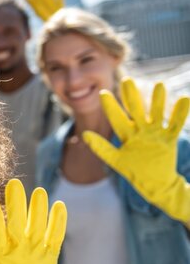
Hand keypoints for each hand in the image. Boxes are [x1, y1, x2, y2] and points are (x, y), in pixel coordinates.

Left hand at [0, 179, 66, 263]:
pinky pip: (55, 236)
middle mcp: (18, 243)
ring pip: (37, 225)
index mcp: (1, 248)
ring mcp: (34, 247)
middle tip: (14, 183)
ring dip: (38, 209)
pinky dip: (58, 223)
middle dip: (16, 203)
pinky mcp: (50, 253)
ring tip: (39, 191)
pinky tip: (58, 206)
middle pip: (17, 221)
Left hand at [83, 78, 189, 222]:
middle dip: (131, 96)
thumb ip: (100, 148)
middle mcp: (140, 130)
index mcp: (126, 134)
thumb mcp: (115, 160)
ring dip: (158, 101)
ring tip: (158, 85)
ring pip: (156, 113)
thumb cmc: (134, 171)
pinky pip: (176, 124)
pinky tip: (184, 99)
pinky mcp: (169, 138)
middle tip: (126, 80)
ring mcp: (155, 133)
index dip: (110, 106)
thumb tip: (84, 134)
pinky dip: (180, 113)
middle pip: (135, 110)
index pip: (116, 118)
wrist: (155, 183)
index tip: (102, 93)